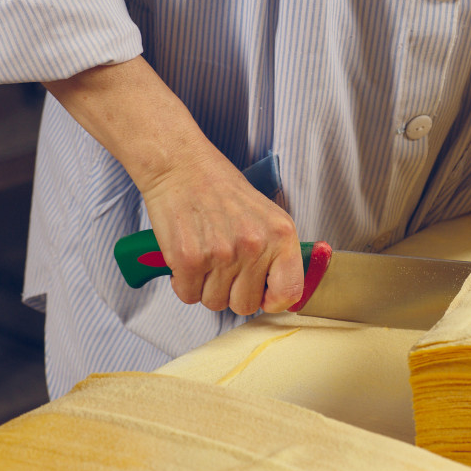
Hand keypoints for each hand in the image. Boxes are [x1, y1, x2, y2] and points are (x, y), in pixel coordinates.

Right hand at [44, 56, 303, 315]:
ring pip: (215, 303)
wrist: (181, 165)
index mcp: (281, 235)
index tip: (262, 295)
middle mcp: (255, 246)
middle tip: (224, 268)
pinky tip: (188, 260)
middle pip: (246, 305)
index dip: (273, 300)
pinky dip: (184, 283)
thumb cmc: (221, 189)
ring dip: (206, 287)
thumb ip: (277, 253)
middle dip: (232, 293)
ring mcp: (222, 254)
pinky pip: (188, 295)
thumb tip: (280, 293)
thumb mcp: (267, 215)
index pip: (289, 293)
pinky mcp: (189, 259)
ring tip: (206, 257)